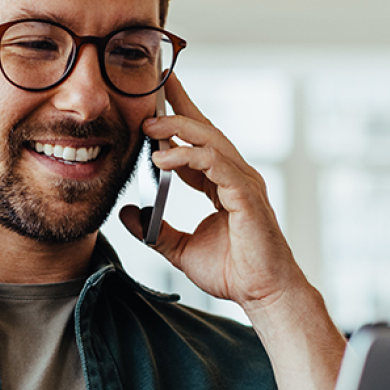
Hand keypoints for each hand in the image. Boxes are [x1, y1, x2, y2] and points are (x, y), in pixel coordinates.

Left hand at [119, 71, 308, 313]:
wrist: (261, 294)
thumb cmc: (233, 272)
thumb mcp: (179, 248)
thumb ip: (154, 231)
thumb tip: (127, 215)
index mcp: (222, 184)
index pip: (198, 142)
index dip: (177, 120)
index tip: (154, 102)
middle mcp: (235, 177)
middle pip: (205, 130)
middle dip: (179, 108)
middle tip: (149, 96)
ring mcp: (243, 183)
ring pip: (210, 140)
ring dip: (178, 129)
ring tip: (149, 127)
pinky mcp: (246, 195)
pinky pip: (215, 164)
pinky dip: (189, 157)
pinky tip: (163, 159)